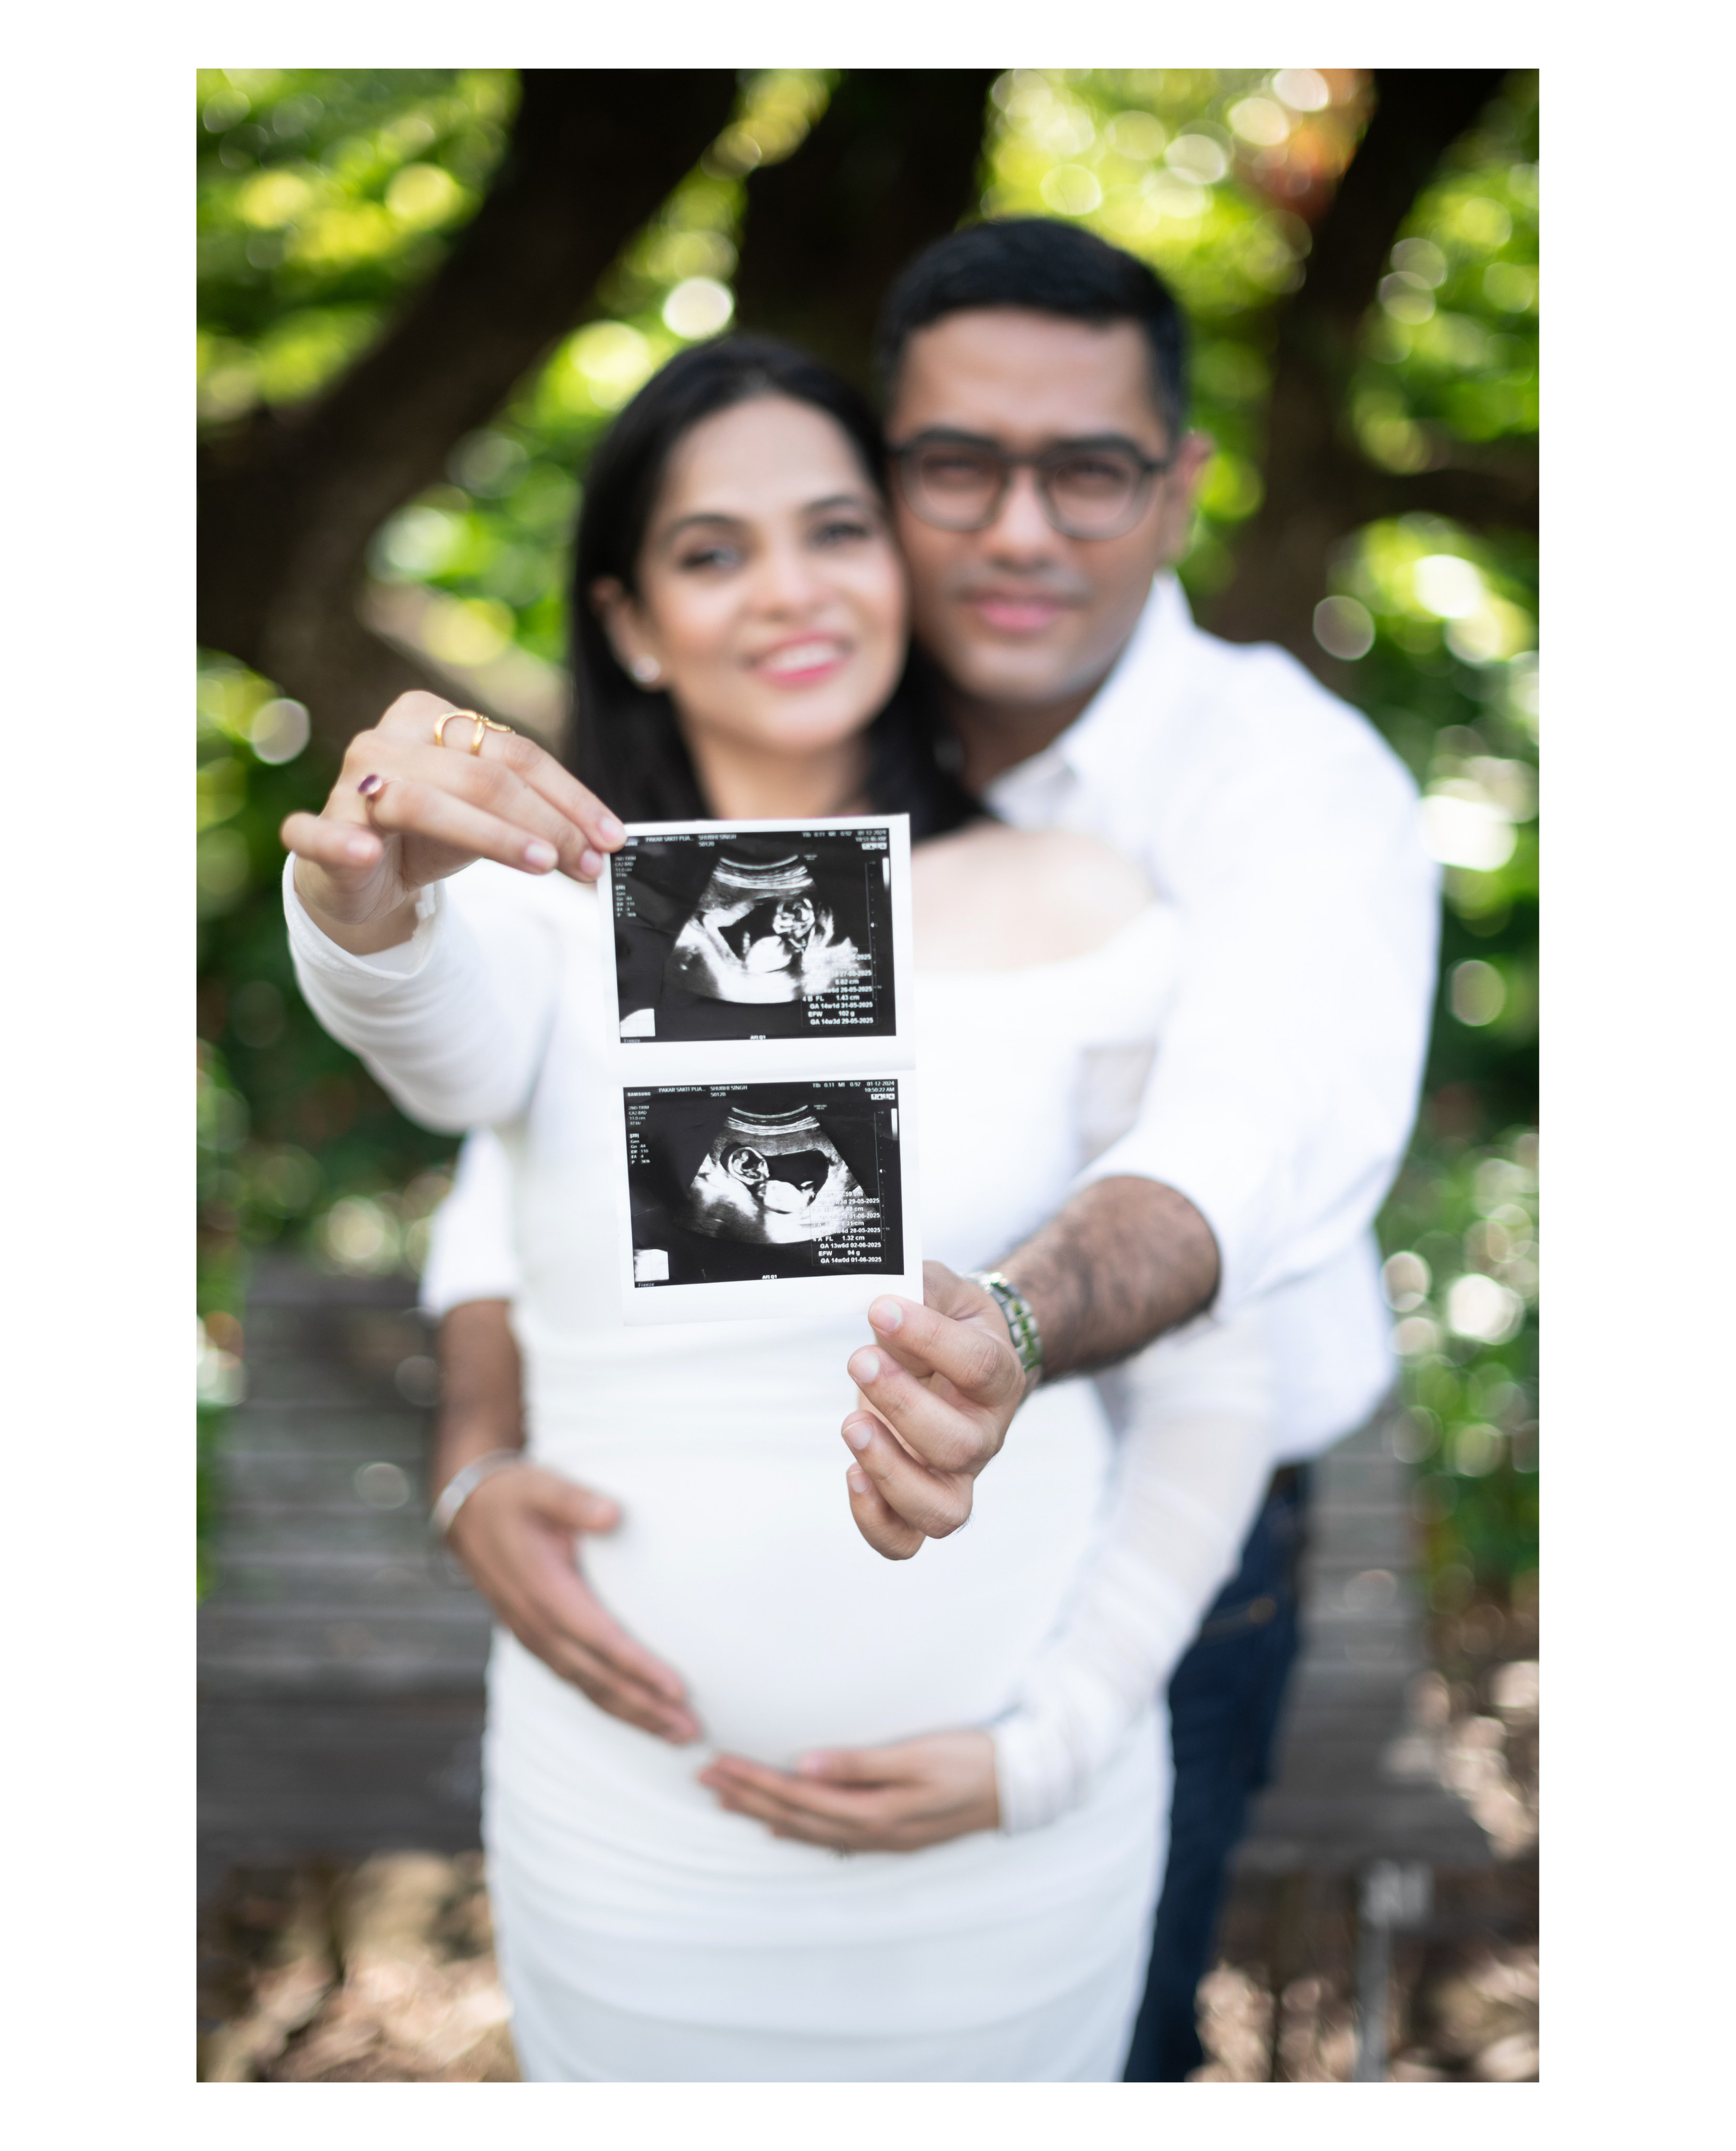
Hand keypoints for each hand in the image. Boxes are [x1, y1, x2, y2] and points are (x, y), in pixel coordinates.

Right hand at [279, 690, 624, 953]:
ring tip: (540, 863)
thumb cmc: (430, 833)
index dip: (569, 798)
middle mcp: (387, 742)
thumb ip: (537, 817)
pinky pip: (320, 834)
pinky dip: (342, 844)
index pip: (516, 753)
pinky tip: (367, 855)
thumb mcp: (489, 818)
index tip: (610, 839)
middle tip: (585, 864)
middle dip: (543, 822)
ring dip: (489, 835)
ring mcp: (350, 786)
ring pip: (423, 803)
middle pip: (481, 775)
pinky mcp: (319, 832)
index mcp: (429, 718)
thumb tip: (602, 842)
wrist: (360, 875)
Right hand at [446, 1461, 698, 1743]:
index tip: (675, 1688)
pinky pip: (575, 1679)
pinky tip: (637, 1713)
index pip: (597, 1637)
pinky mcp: (538, 1639)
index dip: (635, 1666)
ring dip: (630, 1713)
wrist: (469, 1513)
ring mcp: (535, 1636)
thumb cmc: (514, 1496)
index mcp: (543, 1589)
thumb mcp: (541, 1486)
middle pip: (596, 1676)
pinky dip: (608, 1701)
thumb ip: (575, 1500)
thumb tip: (614, 1514)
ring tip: (675, 1734)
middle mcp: (537, 1623)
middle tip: (690, 1730)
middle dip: (643, 1706)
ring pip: (586, 1686)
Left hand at [698, 1731, 999, 1851]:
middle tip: (703, 1778)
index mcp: (874, 1812)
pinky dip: (797, 1829)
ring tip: (726, 1801)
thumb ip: (859, 1763)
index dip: (752, 1781)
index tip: (716, 1763)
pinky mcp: (893, 1833)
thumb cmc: (973, 1761)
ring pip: (807, 1831)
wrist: (1022, 1785)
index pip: (796, 1796)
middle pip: (794, 1818)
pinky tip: (782, 1826)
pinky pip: (830, 1837)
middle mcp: (872, 1832)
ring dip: (764, 1815)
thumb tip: (803, 1765)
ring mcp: (883, 1838)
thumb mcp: (918, 1755)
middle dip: (746, 1798)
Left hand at [839, 1262, 1025, 1558]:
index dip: (930, 1339)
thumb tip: (891, 1291)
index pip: (979, 1366)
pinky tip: (851, 1474)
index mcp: (998, 1377)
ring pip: (940, 1508)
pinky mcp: (921, 1501)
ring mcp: (956, 1477)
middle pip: (959, 1444)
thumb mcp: (942, 1291)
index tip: (881, 1310)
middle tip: (860, 1360)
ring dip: (890, 1471)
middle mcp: (984, 1434)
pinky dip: (875, 1522)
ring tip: (853, 1423)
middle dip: (903, 1405)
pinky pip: (905, 1540)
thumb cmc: (950, 1326)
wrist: (963, 1361)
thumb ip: (921, 1286)